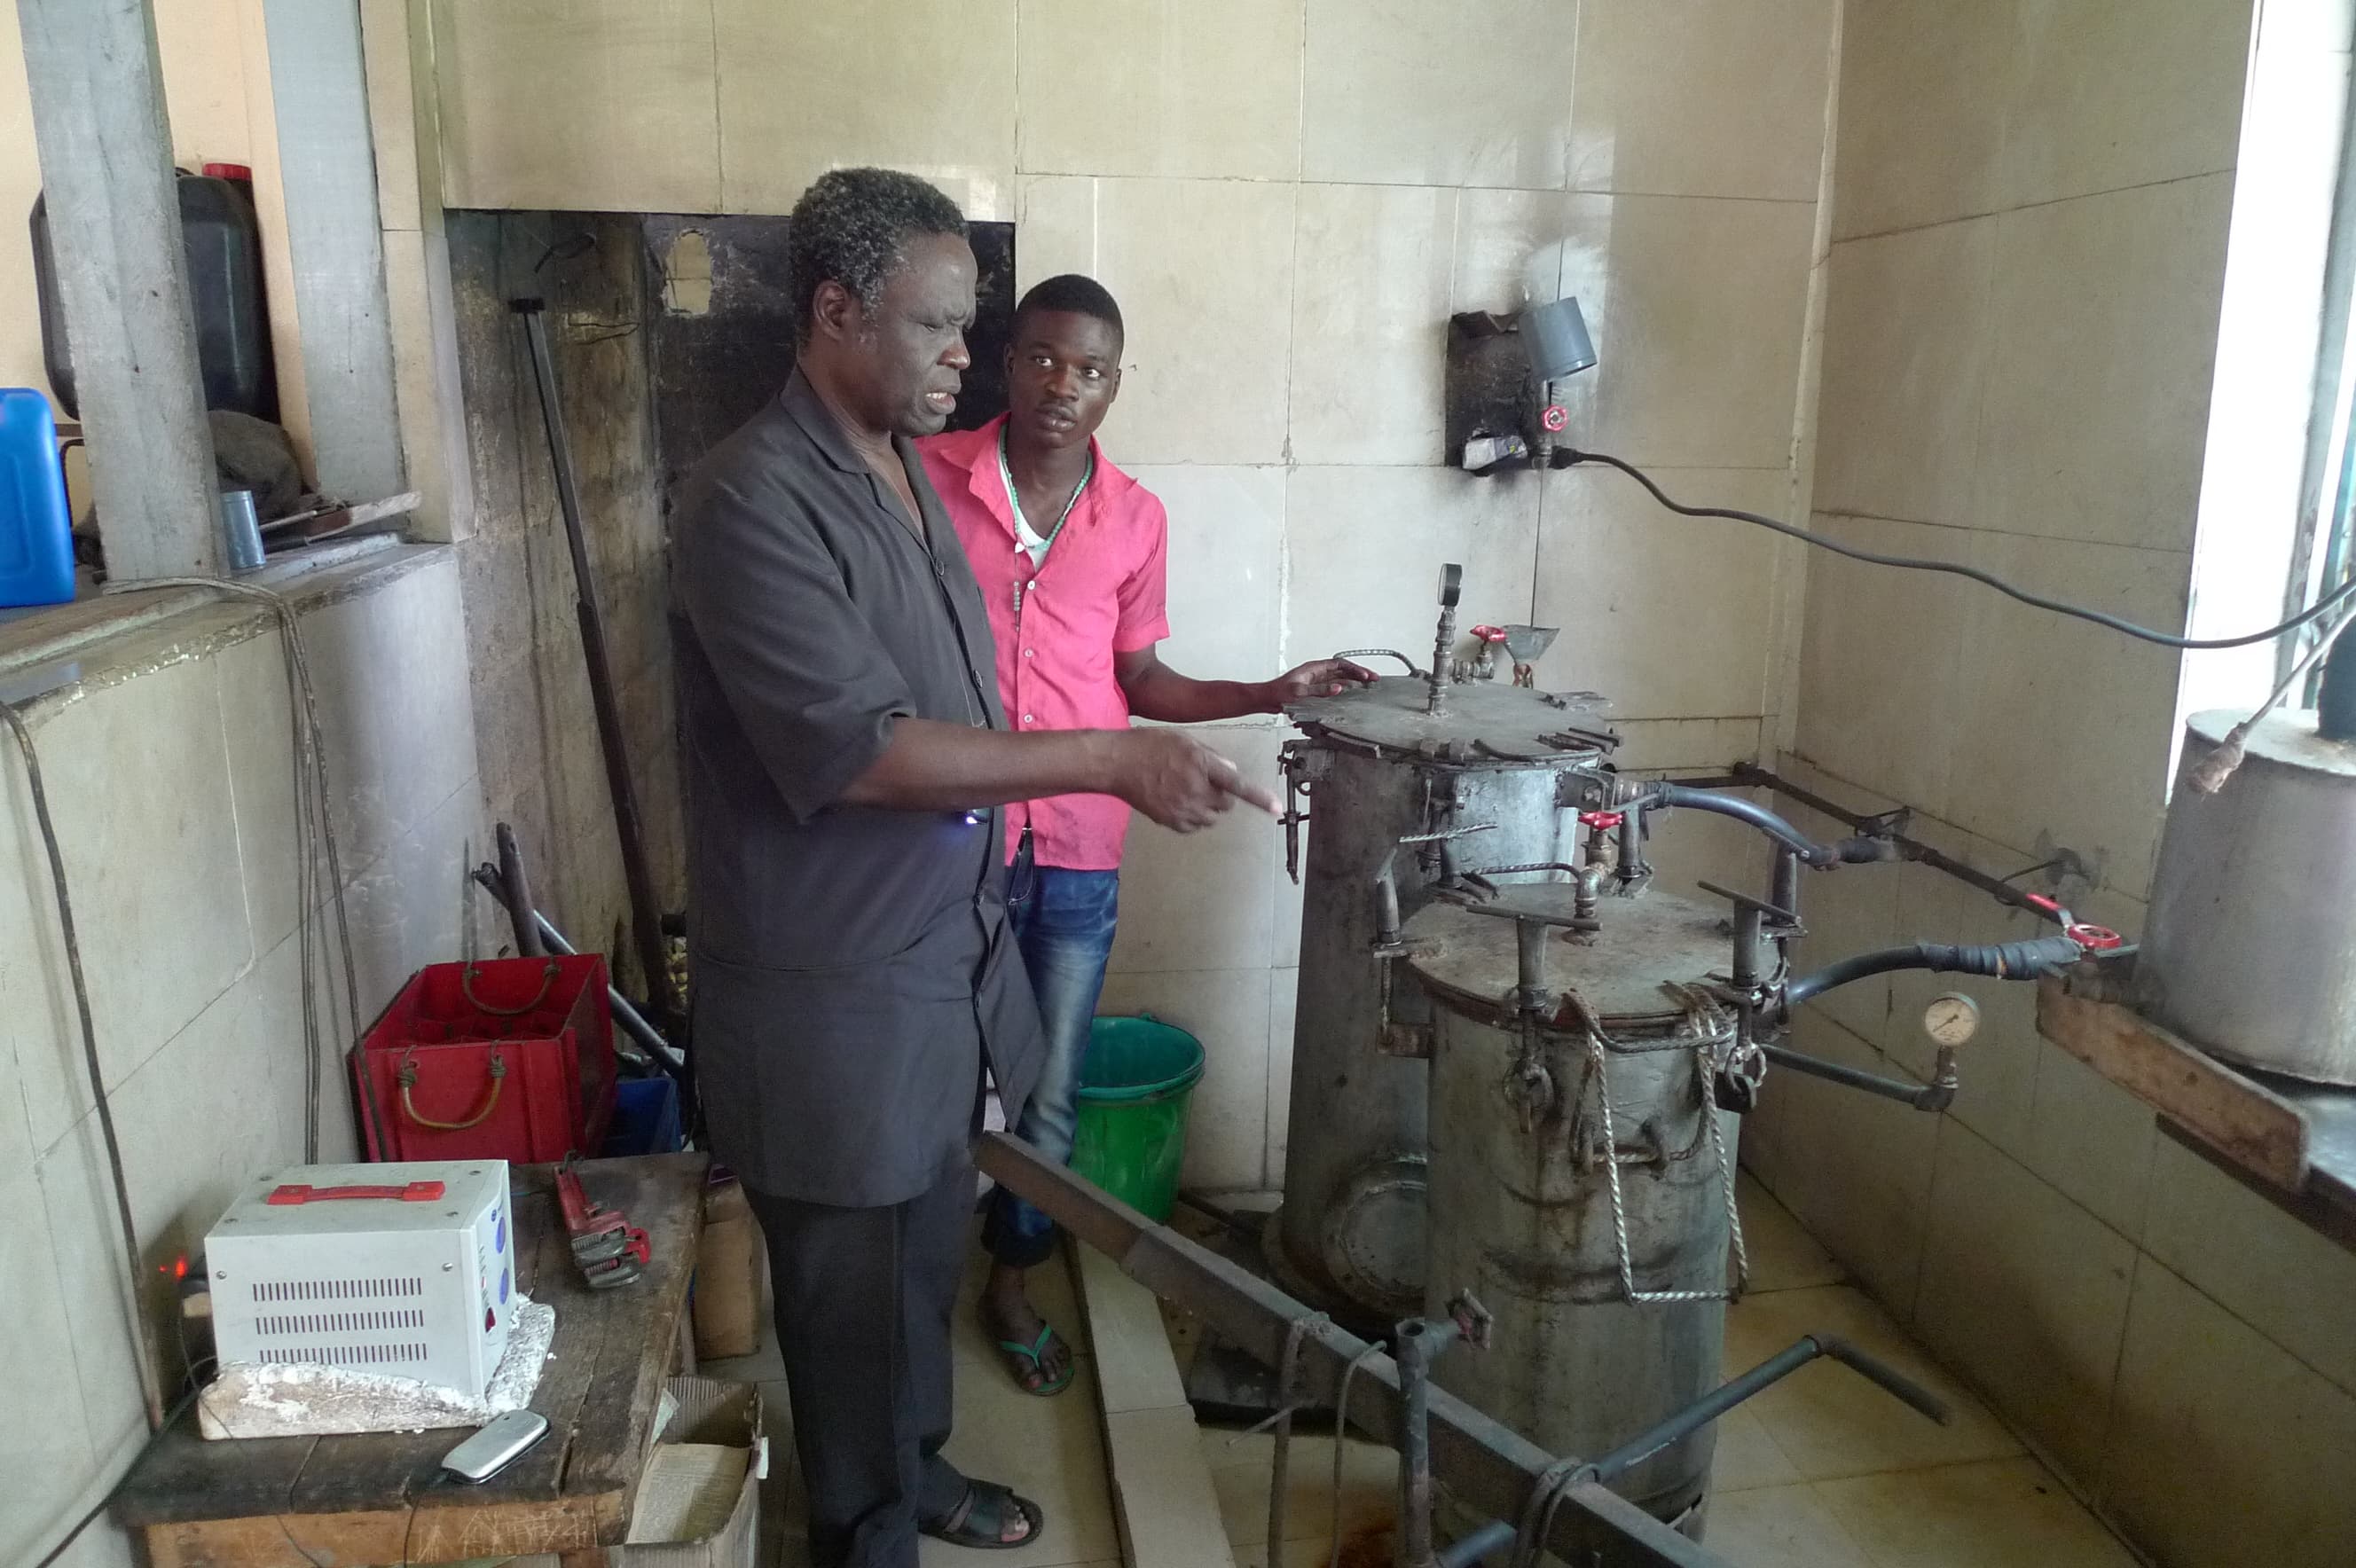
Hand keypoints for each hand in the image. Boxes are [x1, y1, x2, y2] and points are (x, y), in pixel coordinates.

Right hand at [1109, 729, 1280, 831]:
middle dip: (1221, 795)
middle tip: (1202, 781)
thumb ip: (1211, 755)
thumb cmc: (1148, 745)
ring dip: (1207, 807)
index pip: (1237, 784)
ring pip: (1211, 817)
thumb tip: (1231, 769)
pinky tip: (1177, 801)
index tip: (1277, 809)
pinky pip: (1193, 826)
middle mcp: (1194, 789)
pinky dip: (1192, 817)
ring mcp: (1182, 808)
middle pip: (1226, 804)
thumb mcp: (1184, 740)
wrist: (1116, 763)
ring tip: (1187, 790)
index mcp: (1201, 765)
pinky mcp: (1170, 821)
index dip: (1259, 798)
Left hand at [1262, 657, 1378, 707]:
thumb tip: (1338, 688)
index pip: (1340, 665)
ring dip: (1355, 681)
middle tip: (1375, 679)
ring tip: (1368, 686)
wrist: (1266, 699)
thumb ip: (1319, 690)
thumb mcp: (1299, 692)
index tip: (1367, 676)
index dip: (1355, 669)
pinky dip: (1346, 689)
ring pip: (1341, 678)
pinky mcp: (1315, 690)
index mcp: (1314, 668)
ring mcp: (1317, 681)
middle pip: (1343, 670)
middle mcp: (1317, 673)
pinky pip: (1334, 687)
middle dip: (1360, 674)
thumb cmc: (1277, 693)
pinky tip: (1352, 694)